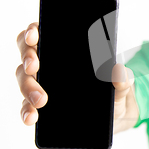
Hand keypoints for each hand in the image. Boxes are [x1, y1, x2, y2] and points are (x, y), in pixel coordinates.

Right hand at [15, 23, 138, 133]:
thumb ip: (123, 78)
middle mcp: (49, 63)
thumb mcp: (121, 85)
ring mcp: (42, 83)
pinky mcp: (40, 104)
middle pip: (28, 54)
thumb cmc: (113, 91)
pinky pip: (27, 106)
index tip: (35, 36)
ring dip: (27, 88)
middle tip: (35, 68)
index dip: (33, 31)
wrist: (113, 116)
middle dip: (28, 59)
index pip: (41, 32)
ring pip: (24, 79)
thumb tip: (119, 71)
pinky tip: (31, 117)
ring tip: (40, 101)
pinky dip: (26, 111)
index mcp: (65, 49)